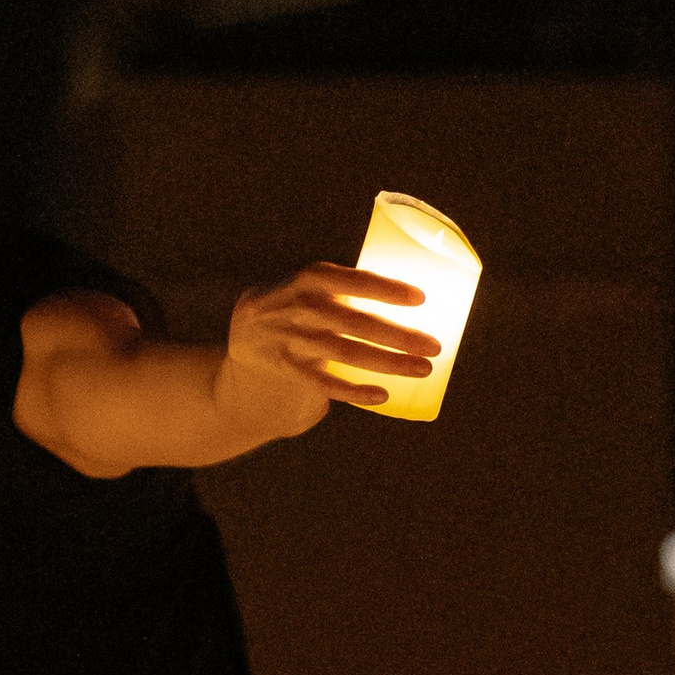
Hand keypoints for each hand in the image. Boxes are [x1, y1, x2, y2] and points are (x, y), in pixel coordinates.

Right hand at [224, 262, 441, 420]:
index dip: (385, 288)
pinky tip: (382, 395)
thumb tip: (410, 296)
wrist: (240, 338)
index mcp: (308, 280)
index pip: (350, 280)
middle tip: (435, 346)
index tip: (421, 298)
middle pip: (354, 322)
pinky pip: (324, 383)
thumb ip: (344, 289)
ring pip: (345, 354)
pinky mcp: (287, 368)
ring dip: (387, 363)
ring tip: (424, 369)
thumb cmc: (294, 308)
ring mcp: (290, 340)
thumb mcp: (308, 286)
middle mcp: (298, 308)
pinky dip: (353, 390)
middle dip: (398, 335)